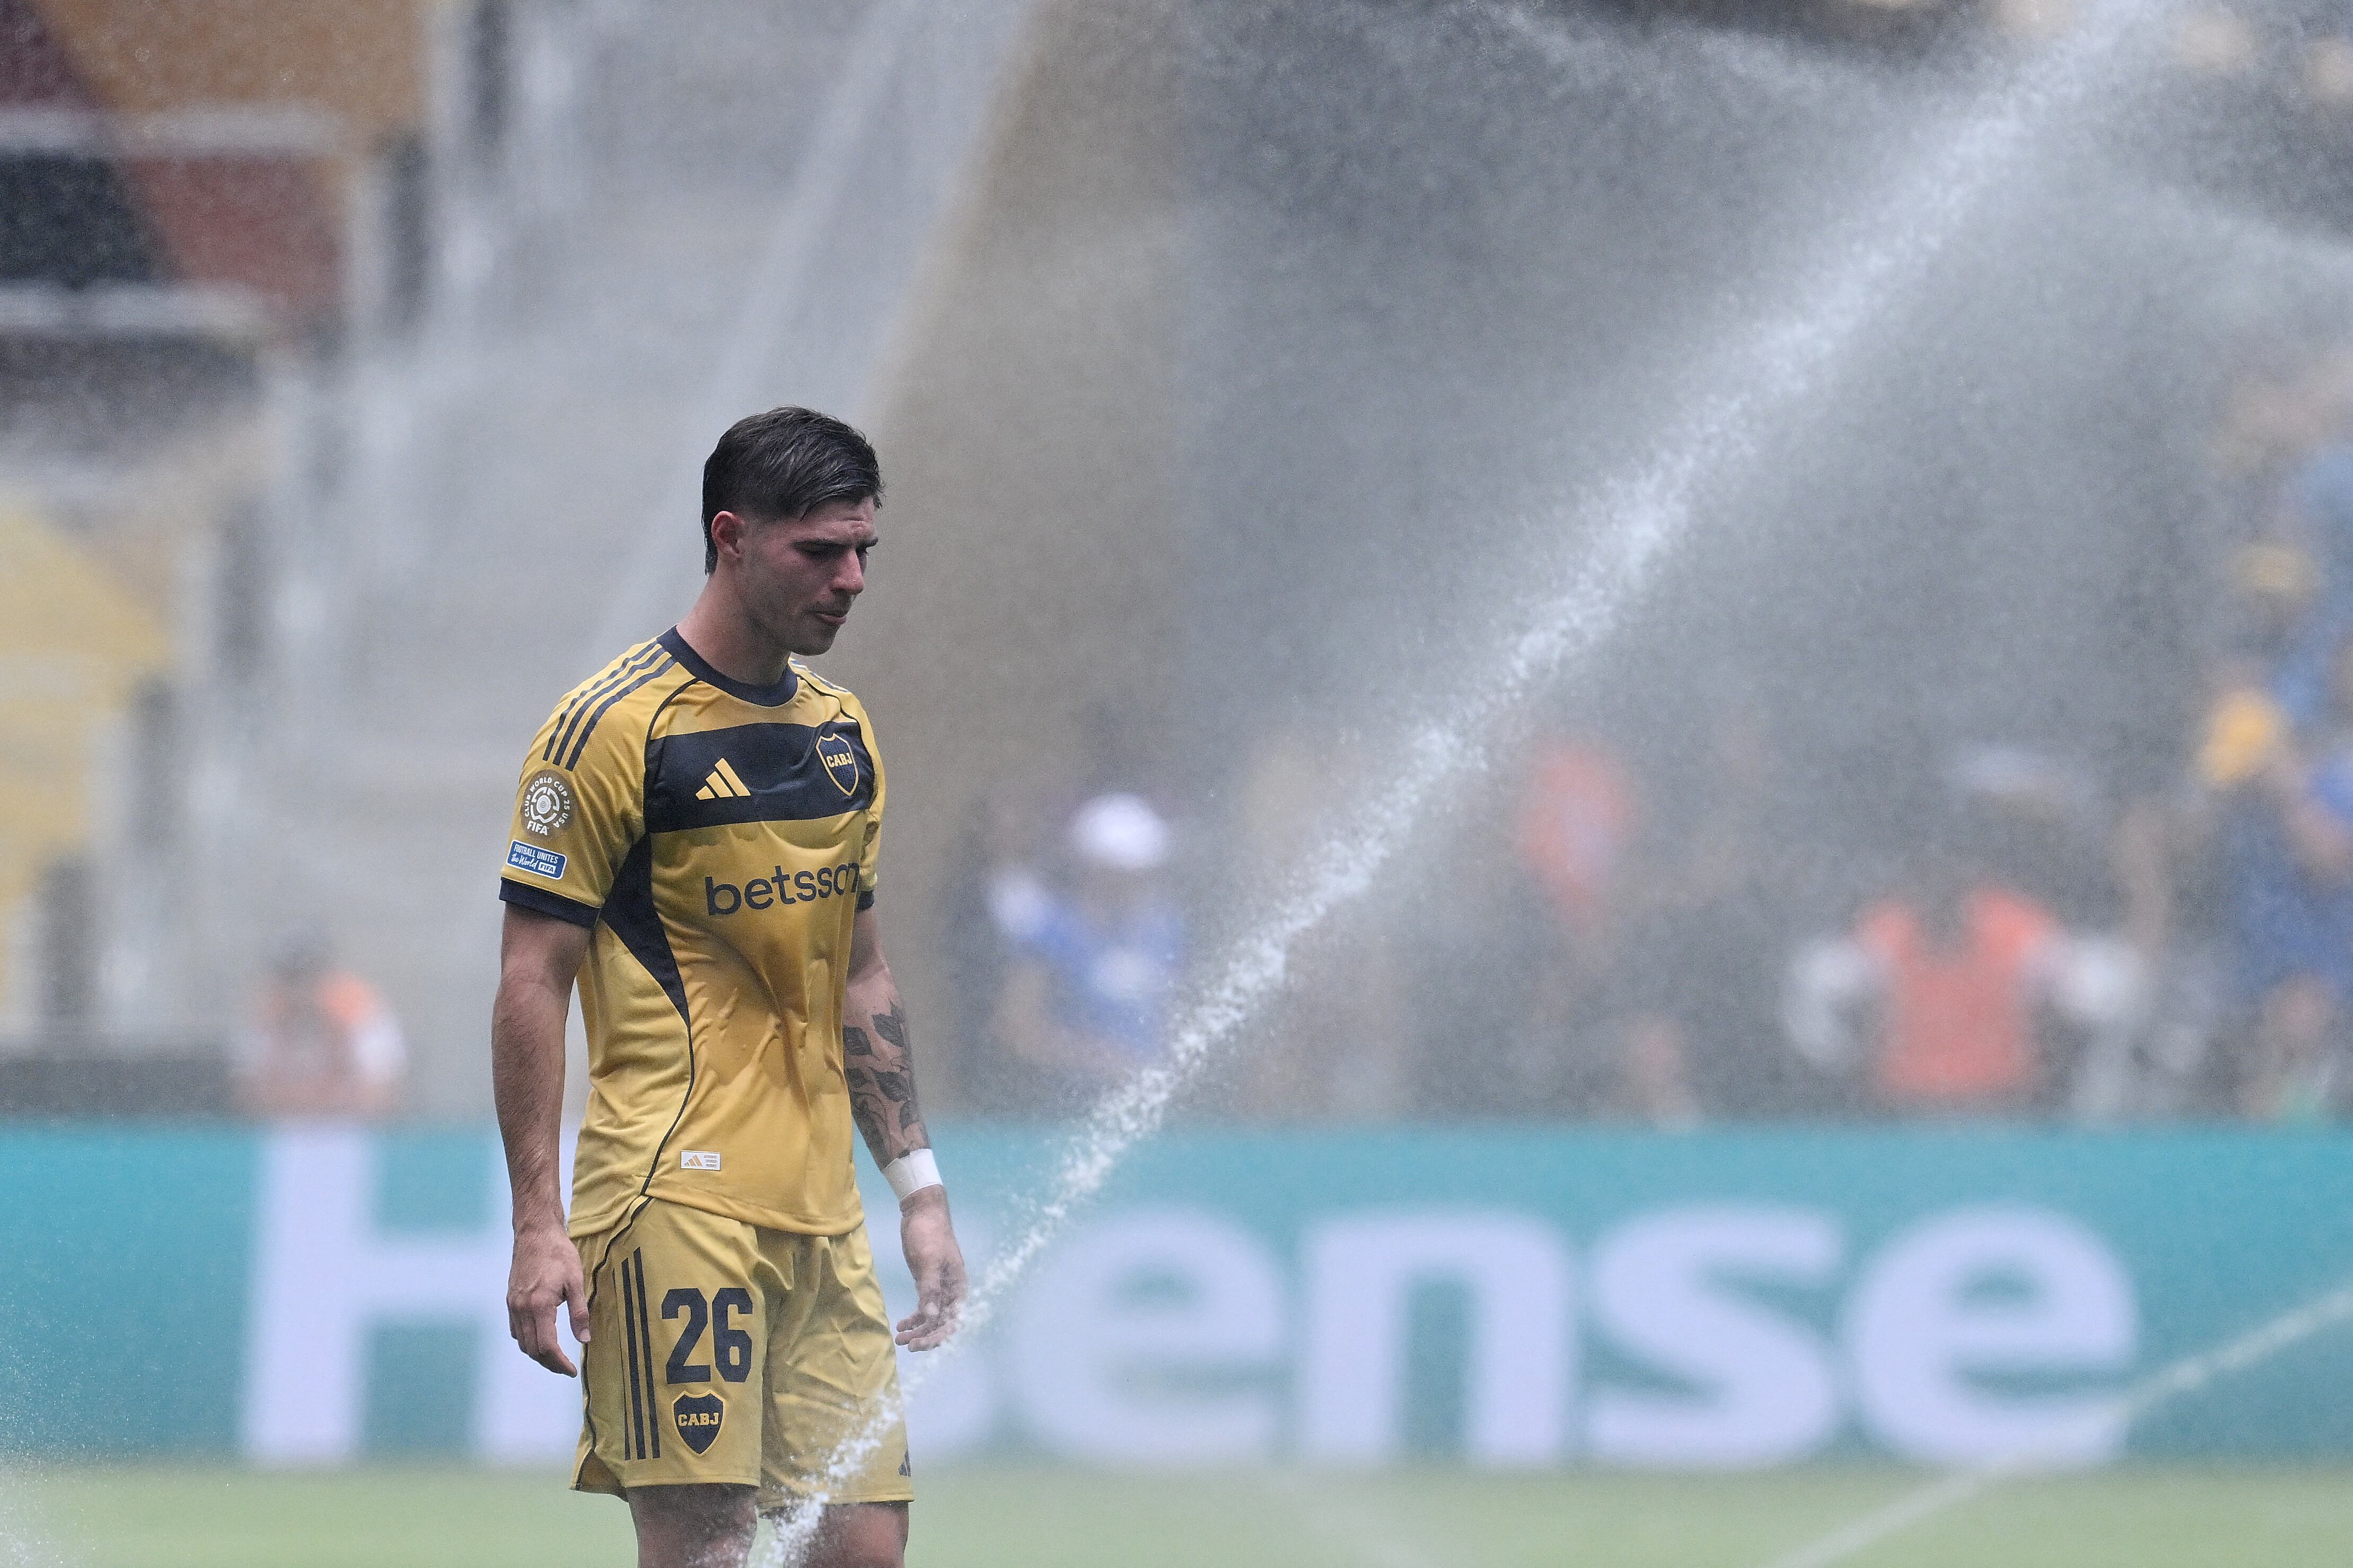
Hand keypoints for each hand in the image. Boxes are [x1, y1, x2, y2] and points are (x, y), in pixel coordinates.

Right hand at [507, 1221, 588, 1375]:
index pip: (546, 1347)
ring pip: (522, 1342)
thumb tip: (584, 1340)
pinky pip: (515, 1329)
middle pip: (532, 1349)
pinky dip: (527, 1340)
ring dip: (537, 1354)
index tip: (571, 1371)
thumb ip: (579, 1313)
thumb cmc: (559, 1254)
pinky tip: (540, 1338)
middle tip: (566, 1367)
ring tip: (556, 1357)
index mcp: (539, 1306)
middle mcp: (522, 1309)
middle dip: (549, 1363)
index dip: (559, 1363)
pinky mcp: (510, 1300)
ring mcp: (513, 1305)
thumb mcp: (576, 1282)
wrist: (535, 1233)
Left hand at [895, 1187, 965, 1350]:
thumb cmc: (929, 1234)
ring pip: (931, 1317)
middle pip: (942, 1323)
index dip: (937, 1336)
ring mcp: (938, 1287)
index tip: (919, 1344)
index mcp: (958, 1287)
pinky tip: (901, 1324)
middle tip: (906, 1345)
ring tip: (899, 1338)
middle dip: (926, 1336)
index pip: (952, 1320)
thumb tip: (931, 1317)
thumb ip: (930, 1289)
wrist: (921, 1212)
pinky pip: (923, 1307)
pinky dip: (914, 1317)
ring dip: (917, 1330)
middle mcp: (950, 1290)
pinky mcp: (926, 1282)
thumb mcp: (929, 1261)